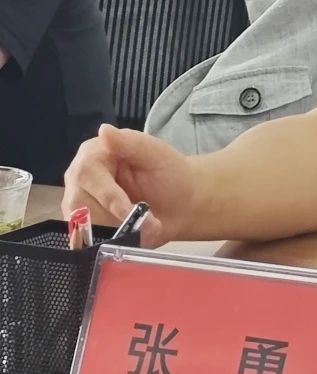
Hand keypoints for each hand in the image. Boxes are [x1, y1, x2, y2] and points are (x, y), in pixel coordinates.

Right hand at [62, 124, 195, 246]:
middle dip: (114, 218)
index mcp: (93, 154)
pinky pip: (85, 242)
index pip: (86, 174)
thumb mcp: (157, 154)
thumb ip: (131, 142)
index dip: (107, 195)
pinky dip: (111, 242)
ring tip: (143, 225)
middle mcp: (78, 179)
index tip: (130, 209)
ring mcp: (77, 206)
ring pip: (81, 227)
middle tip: (144, 220)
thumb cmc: (170, 174)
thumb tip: (104, 130)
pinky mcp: (82, 229)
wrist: (181, 203)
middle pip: (78, 204)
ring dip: (116, 231)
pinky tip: (131, 234)